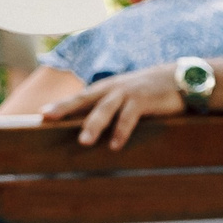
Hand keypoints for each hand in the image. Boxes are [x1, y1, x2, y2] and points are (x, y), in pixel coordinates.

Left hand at [43, 67, 185, 148]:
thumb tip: (92, 128)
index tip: (42, 114)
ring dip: (94, 125)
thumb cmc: (150, 91)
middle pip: (84, 99)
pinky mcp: (144, 99)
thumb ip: (110, 106)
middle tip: (47, 117)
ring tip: (83, 142)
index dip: (61, 105)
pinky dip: (121, 131)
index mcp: (107, 88)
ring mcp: (128, 93)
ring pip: (105, 109)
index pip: (80, 97)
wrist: (181, 77)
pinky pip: (129, 117)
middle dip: (65, 108)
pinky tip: (115, 145)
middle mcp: (113, 88)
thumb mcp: (127, 95)